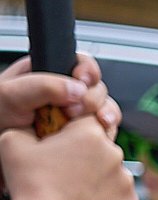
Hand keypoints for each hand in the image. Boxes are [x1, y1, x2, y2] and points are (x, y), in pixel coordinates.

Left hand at [0, 54, 116, 134]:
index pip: (79, 63)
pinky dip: (105, 133)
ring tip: (92, 126)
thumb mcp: (11, 95)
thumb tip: (78, 88)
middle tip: (74, 111)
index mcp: (47, 73)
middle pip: (96, 87)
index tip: (82, 80)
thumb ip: (43, 86)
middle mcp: (65, 93)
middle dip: (92, 99)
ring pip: (105, 109)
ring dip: (104, 116)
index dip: (87, 71)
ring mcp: (75, 115)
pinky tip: (97, 137)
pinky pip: (104, 131)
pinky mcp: (82, 135)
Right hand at [0, 116, 139, 199]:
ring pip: (112, 170)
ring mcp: (127, 178)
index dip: (74, 129)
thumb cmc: (31, 187)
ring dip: (97, 176)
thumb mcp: (13, 143)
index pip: (88, 118)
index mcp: (89, 133)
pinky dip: (106, 197)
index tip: (63, 141)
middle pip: (102, 146)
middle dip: (86, 153)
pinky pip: (119, 193)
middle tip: (65, 170)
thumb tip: (35, 126)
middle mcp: (115, 152)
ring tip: (74, 190)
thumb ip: (29, 127)